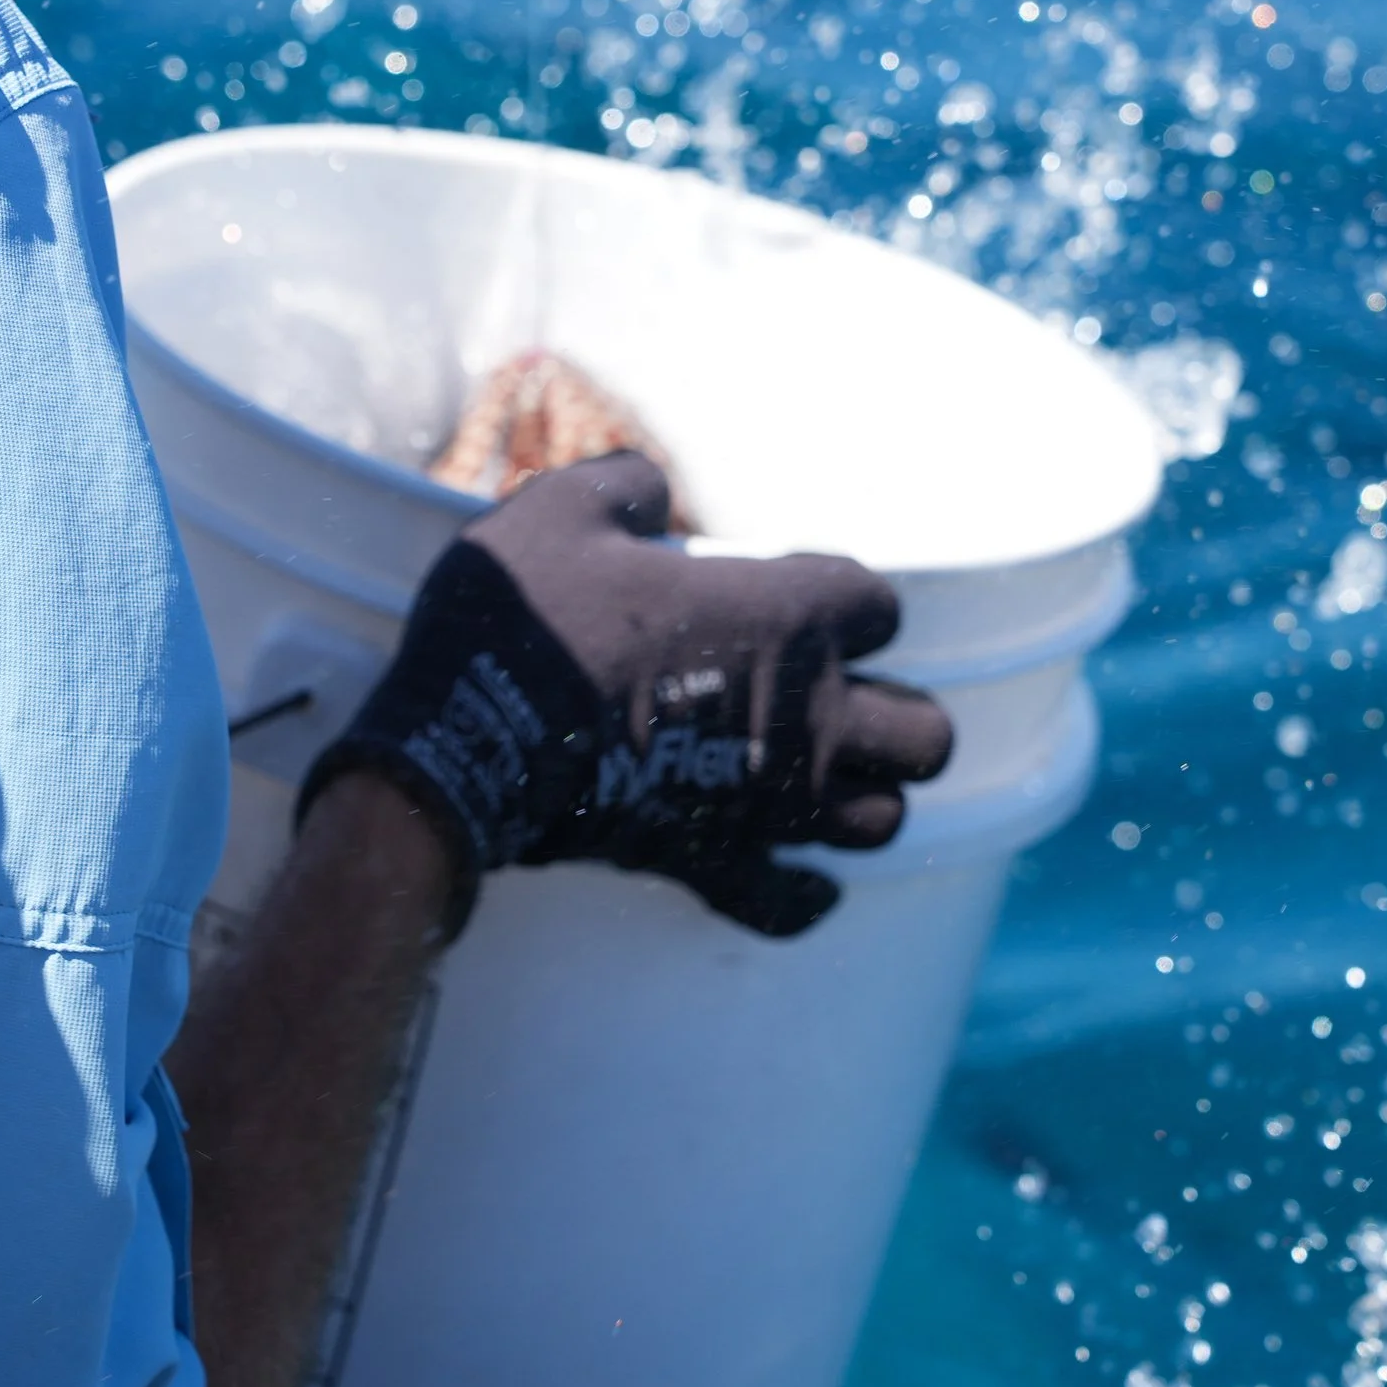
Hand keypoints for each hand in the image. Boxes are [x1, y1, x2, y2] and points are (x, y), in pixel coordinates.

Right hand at [301, 451, 951, 936]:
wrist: (462, 747)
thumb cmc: (521, 621)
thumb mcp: (559, 509)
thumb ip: (625, 483)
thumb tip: (652, 490)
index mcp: (784, 619)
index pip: (879, 603)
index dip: (843, 598)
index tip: (790, 596)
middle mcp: (805, 716)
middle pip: (924, 733)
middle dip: (892, 713)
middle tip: (833, 697)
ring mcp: (769, 802)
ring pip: (882, 820)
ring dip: (862, 798)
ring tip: (817, 777)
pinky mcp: (714, 862)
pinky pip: (790, 902)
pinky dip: (801, 894)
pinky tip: (798, 877)